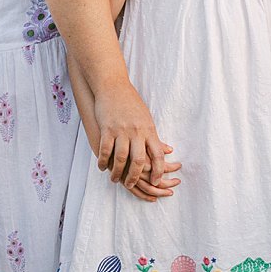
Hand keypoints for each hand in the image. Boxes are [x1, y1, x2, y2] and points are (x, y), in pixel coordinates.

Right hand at [88, 80, 178, 200]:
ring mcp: (121, 130)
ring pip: (121, 158)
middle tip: (130, 185)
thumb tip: (168, 150)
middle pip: (139, 160)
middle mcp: (137, 131)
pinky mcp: (107, 129)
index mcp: (149, 130)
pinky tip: (102, 167)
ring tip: (115, 179)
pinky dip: (103, 161)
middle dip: (135, 177)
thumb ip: (155, 137)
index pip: (157, 154)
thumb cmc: (131, 103)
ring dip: (118, 173)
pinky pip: (105, 150)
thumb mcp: (147, 119)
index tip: (158, 182)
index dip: (159, 170)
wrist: (113, 86)